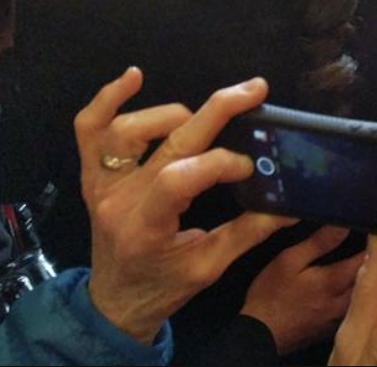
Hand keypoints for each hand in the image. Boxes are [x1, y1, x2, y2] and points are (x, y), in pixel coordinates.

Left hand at [78, 69, 297, 343]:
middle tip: (254, 91)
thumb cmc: (162, 287)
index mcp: (145, 229)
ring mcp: (100, 184)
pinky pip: (88, 129)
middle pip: (168, 142)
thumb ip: (247, 233)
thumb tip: (288, 204)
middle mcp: (118, 201)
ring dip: (172, 113)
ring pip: (128, 130)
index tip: (251, 168)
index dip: (221, 164)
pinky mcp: (93, 175)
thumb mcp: (209, 269)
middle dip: (217, 111)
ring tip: (204, 116)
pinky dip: (107, 98)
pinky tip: (135, 75)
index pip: (181, 178)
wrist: (114, 302)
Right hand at [242, 226, 364, 354]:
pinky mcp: (334, 326)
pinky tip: (351, 284)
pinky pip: (354, 307)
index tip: (375, 227)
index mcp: (334, 282)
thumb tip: (342, 223)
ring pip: (365, 294)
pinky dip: (357, 293)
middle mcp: (343, 301)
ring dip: (369, 277)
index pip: (370, 258)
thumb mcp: (289, 261)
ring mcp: (340, 317)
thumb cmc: (269, 296)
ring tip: (367, 259)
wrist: (258, 335)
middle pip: (373, 277)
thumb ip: (319, 242)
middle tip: (376, 241)